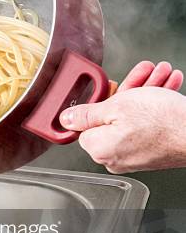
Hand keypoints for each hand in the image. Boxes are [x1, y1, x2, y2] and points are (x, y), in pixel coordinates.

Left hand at [59, 61, 184, 173]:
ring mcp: (134, 157)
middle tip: (143, 74)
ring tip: (160, 74)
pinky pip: (147, 126)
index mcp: (98, 148)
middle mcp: (114, 157)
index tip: (112, 90)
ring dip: (146, 93)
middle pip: (112, 117)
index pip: (85, 124)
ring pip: (133, 117)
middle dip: (130, 90)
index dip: (99, 103)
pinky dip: (156, 107)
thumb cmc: (164, 122)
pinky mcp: (152, 153)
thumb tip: (65, 119)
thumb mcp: (116, 107)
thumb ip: (87, 113)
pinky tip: (167, 87)